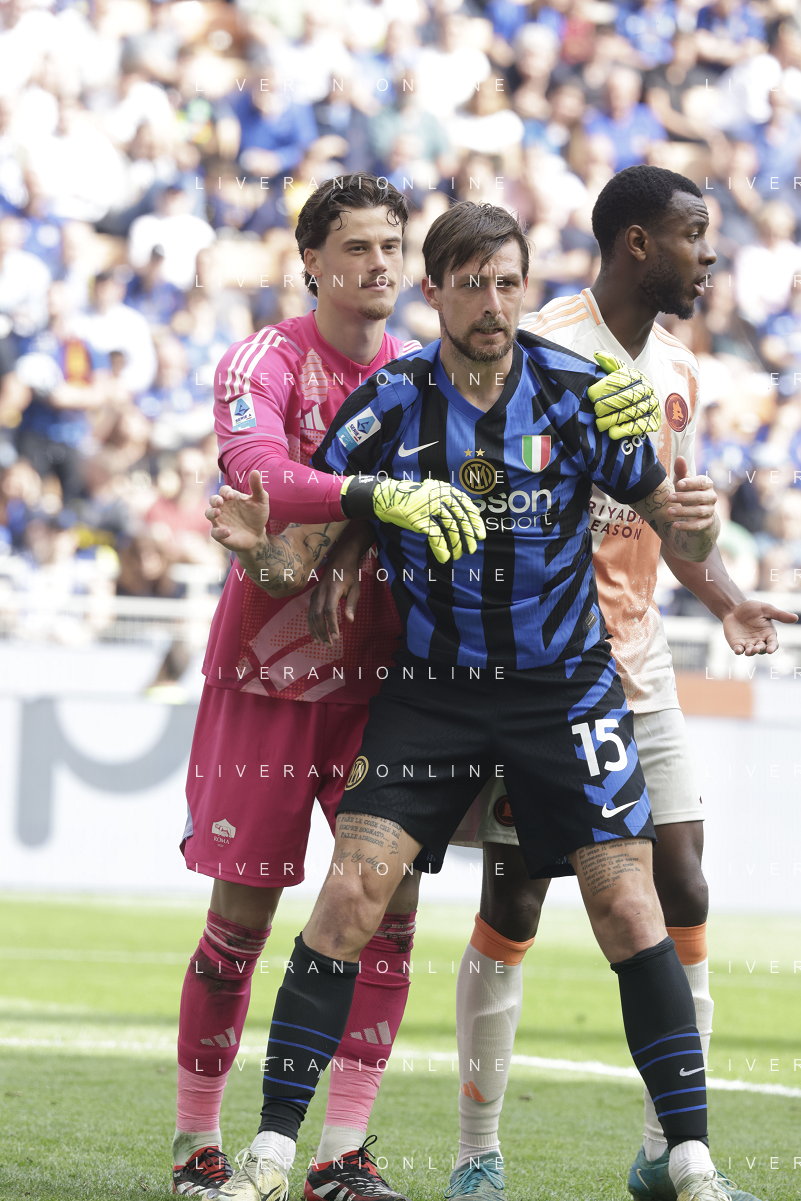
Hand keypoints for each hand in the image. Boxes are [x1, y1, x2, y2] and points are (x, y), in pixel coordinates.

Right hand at [205, 469, 269, 551]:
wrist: (258, 535)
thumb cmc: (257, 515)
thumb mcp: (260, 501)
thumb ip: (257, 487)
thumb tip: (255, 472)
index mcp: (231, 498)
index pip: (223, 490)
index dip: (225, 492)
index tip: (231, 495)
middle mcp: (223, 508)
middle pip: (212, 500)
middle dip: (215, 500)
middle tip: (220, 502)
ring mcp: (220, 520)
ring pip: (208, 514)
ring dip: (211, 513)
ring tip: (218, 513)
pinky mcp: (220, 534)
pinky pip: (215, 532)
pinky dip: (220, 532)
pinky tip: (228, 532)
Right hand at [308, 559, 360, 645]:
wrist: (338, 561)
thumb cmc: (349, 575)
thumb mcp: (355, 589)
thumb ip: (351, 605)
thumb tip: (349, 621)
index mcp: (333, 589)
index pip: (330, 610)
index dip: (332, 624)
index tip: (336, 636)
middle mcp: (321, 592)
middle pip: (318, 615)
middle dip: (322, 631)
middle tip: (329, 645)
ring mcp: (315, 594)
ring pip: (311, 615)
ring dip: (315, 630)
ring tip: (321, 643)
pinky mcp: (313, 597)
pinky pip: (310, 613)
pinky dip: (312, 625)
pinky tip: (316, 635)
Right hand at [343, 477, 484, 562]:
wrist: (387, 497)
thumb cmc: (411, 498)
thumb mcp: (432, 493)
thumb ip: (446, 502)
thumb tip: (463, 520)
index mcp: (445, 489)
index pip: (466, 506)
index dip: (475, 522)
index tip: (481, 535)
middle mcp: (440, 496)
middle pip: (460, 518)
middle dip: (468, 536)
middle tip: (472, 549)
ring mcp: (430, 507)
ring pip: (450, 529)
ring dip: (456, 545)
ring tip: (458, 555)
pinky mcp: (420, 519)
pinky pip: (435, 536)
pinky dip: (441, 549)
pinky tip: (445, 557)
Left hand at [588, 352, 660, 440]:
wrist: (640, 406)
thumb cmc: (623, 390)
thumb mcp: (617, 375)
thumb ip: (609, 365)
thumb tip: (597, 354)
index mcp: (637, 376)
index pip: (621, 380)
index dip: (605, 388)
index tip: (591, 395)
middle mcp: (647, 389)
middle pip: (626, 397)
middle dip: (608, 405)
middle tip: (596, 411)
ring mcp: (652, 404)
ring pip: (631, 412)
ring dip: (614, 419)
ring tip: (600, 424)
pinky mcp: (654, 420)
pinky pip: (640, 426)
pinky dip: (625, 430)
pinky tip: (612, 432)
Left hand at [666, 457, 716, 529]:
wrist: (695, 512)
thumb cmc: (687, 492)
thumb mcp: (682, 482)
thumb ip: (681, 471)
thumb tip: (679, 458)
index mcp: (707, 484)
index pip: (702, 482)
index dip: (691, 483)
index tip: (678, 484)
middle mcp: (711, 497)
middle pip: (700, 497)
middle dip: (683, 497)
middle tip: (668, 498)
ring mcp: (710, 510)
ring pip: (699, 511)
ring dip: (683, 512)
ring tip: (669, 511)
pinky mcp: (707, 523)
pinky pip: (698, 525)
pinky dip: (686, 526)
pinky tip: (674, 525)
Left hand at [723, 599, 797, 655]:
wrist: (734, 608)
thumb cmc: (752, 608)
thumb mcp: (766, 609)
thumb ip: (779, 615)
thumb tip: (796, 618)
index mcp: (768, 633)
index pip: (773, 643)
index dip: (772, 647)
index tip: (769, 650)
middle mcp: (759, 640)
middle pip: (762, 649)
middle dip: (759, 650)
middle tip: (756, 648)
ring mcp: (747, 643)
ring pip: (751, 651)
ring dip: (750, 652)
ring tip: (748, 651)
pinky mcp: (737, 644)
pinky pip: (738, 650)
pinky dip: (738, 651)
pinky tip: (738, 650)